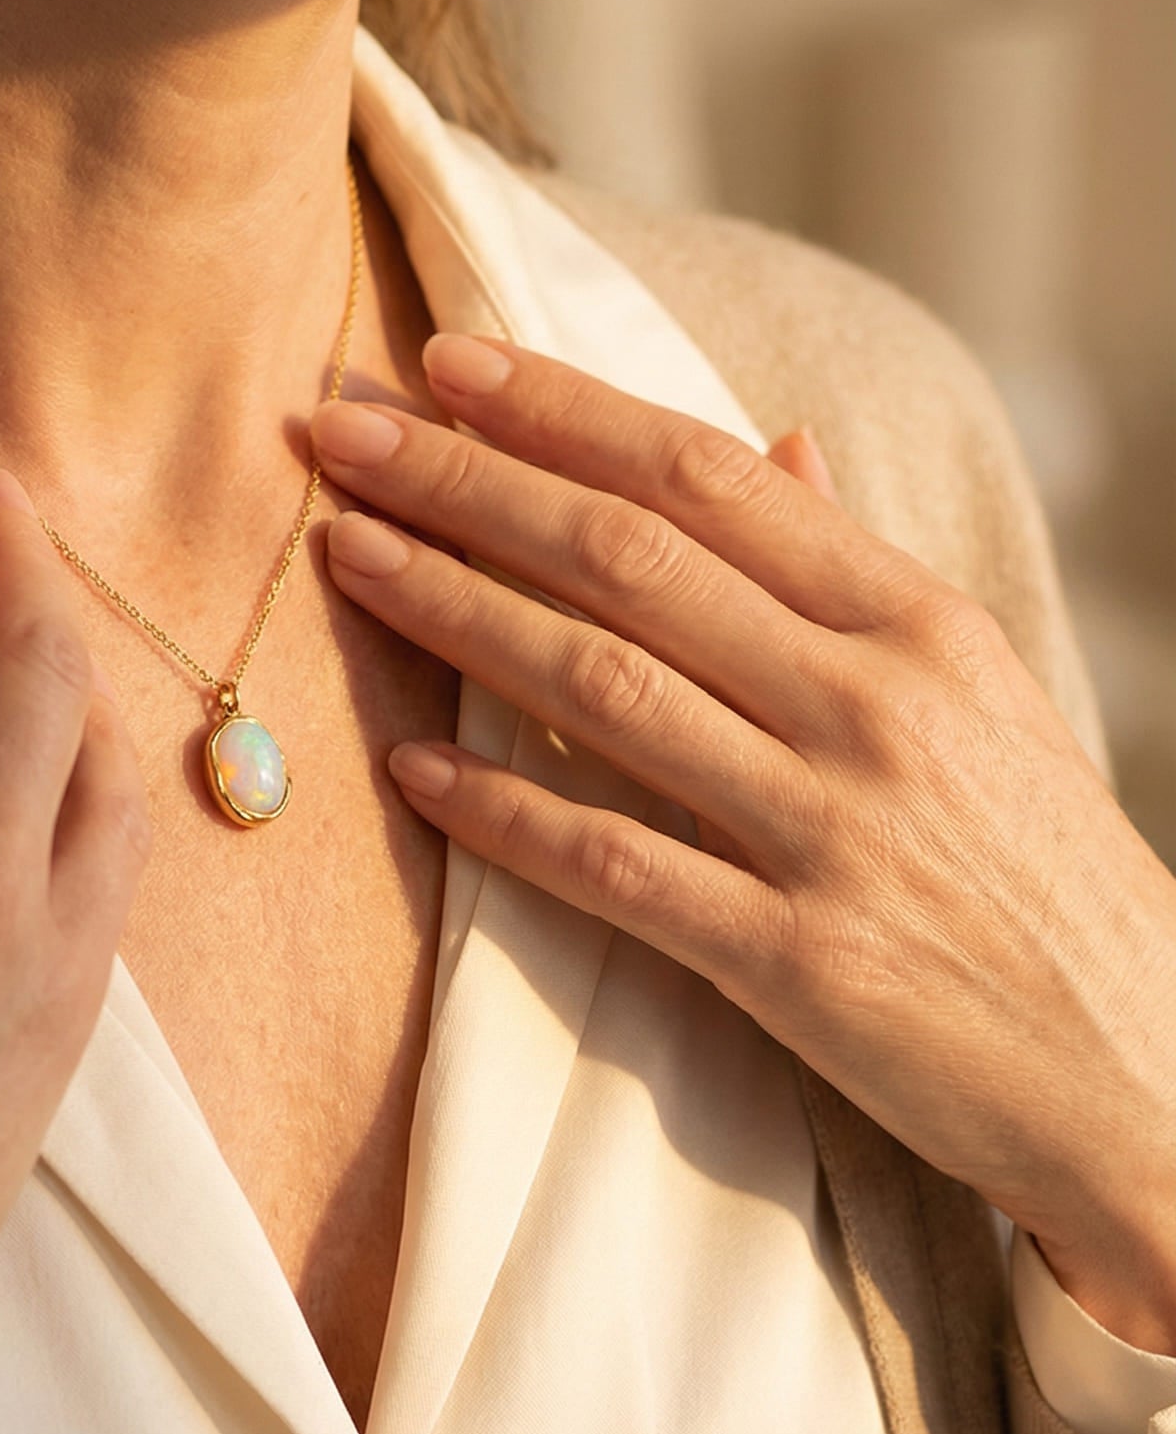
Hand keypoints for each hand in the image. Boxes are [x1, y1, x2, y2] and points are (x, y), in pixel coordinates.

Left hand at [310, 333, 1175, 1352]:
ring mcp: (833, 832)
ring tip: (346, 556)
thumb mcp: (982, 692)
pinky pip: (619, 869)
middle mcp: (872, 705)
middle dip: (469, 483)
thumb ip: (860, 570)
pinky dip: (506, 816)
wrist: (1150, 1070)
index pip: (708, 476)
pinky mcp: (800, 963)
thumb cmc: (1044, 871)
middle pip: (630, 557)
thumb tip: (777, 444)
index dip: (563, 409)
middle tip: (339, 432)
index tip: (445, 363)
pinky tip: (410, 774)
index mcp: (916, 622)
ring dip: (457, 611)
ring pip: (606, 687)